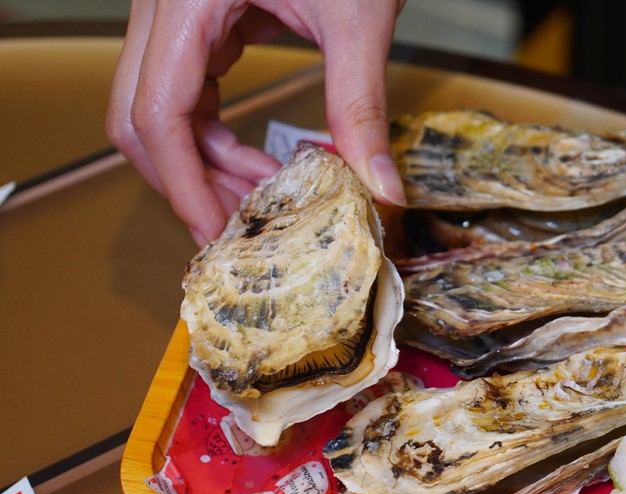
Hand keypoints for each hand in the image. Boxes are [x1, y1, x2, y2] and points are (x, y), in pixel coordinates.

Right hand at [107, 0, 405, 245]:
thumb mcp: (358, 18)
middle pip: (139, 117)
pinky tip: (260, 160)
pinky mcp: (202, 19)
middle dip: (187, 180)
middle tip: (240, 227)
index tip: (218, 231)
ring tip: (263, 196)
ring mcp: (178, 13)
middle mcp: (166, 6)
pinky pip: (189, 90)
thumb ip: (362, 106)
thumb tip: (380, 185)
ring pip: (159, 108)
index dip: (183, 183)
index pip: (156, 112)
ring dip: (205, 163)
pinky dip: (217, 134)